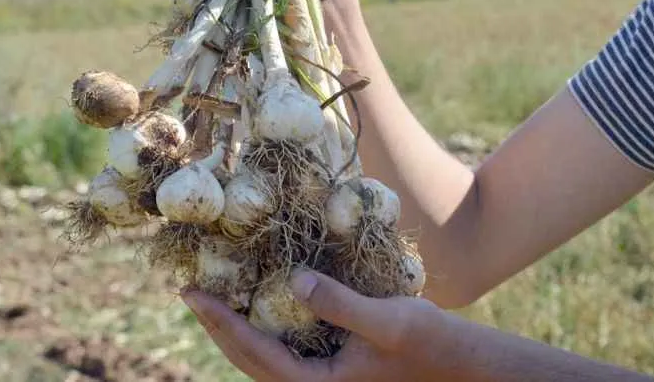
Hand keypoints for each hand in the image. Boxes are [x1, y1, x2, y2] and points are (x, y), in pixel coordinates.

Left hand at [181, 269, 456, 381]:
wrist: (462, 367)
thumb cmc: (430, 346)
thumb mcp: (386, 321)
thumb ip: (337, 304)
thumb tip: (294, 282)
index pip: (255, 352)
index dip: (221, 321)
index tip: (194, 294)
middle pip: (249, 360)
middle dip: (218, 326)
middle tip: (191, 295)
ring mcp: (322, 381)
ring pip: (264, 358)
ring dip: (236, 330)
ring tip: (214, 301)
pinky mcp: (332, 370)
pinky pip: (285, 352)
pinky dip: (263, 329)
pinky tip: (258, 307)